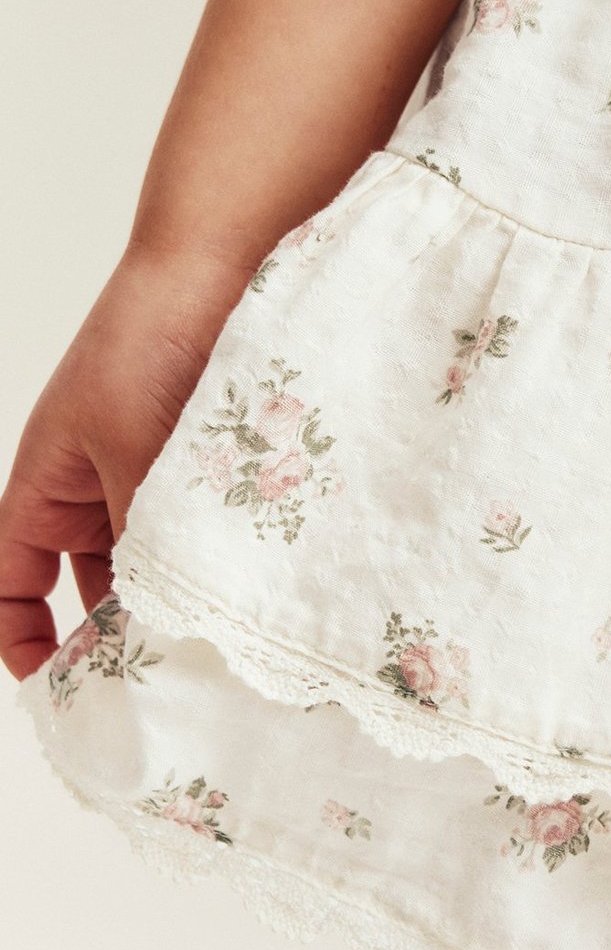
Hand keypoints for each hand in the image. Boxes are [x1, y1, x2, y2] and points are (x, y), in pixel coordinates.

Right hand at [0, 242, 258, 681]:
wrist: (222, 261)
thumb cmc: (152, 343)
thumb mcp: (135, 457)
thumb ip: (143, 540)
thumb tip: (155, 623)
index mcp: (48, 481)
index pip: (11, 577)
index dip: (21, 633)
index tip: (57, 685)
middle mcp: (98, 483)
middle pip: (91, 584)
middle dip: (116, 632)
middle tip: (159, 687)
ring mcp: (156, 473)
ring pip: (156, 562)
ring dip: (176, 599)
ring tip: (211, 648)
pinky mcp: (212, 465)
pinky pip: (205, 530)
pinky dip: (217, 563)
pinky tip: (248, 595)